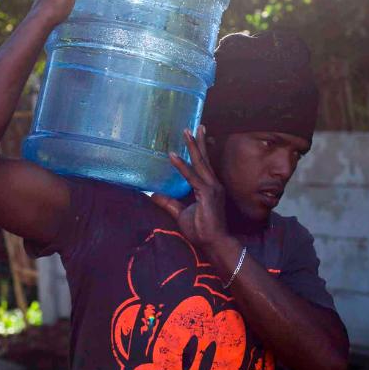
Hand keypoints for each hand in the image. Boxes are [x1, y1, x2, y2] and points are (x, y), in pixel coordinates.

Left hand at [150, 126, 233, 253]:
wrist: (215, 243)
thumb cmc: (202, 230)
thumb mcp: (180, 213)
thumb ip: (168, 202)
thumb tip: (153, 194)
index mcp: (209, 187)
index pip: (204, 165)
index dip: (200, 151)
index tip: (198, 136)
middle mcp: (213, 184)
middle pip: (205, 159)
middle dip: (199, 142)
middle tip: (196, 126)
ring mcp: (212, 188)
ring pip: (200, 163)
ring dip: (193, 146)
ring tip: (187, 132)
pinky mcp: (207, 194)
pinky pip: (192, 177)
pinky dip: (182, 166)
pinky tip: (173, 156)